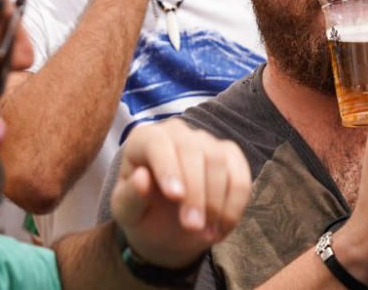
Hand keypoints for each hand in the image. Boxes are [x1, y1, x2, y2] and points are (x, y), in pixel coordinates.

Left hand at [110, 118, 249, 269]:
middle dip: (195, 192)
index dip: (168, 168)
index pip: (158, 144)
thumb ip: (130, 197)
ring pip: (218, 162)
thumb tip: (142, 178)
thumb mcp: (127, 212)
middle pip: (192, 151)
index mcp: (145, 140)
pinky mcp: (230, 155)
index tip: (175, 197)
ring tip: (206, 234)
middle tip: (192, 227)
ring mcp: (206, 141)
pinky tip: (223, 227)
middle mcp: (177, 133)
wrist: (167, 224)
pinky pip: (240, 175)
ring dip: (216, 202)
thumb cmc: (143, 212)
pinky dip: (235, 204)